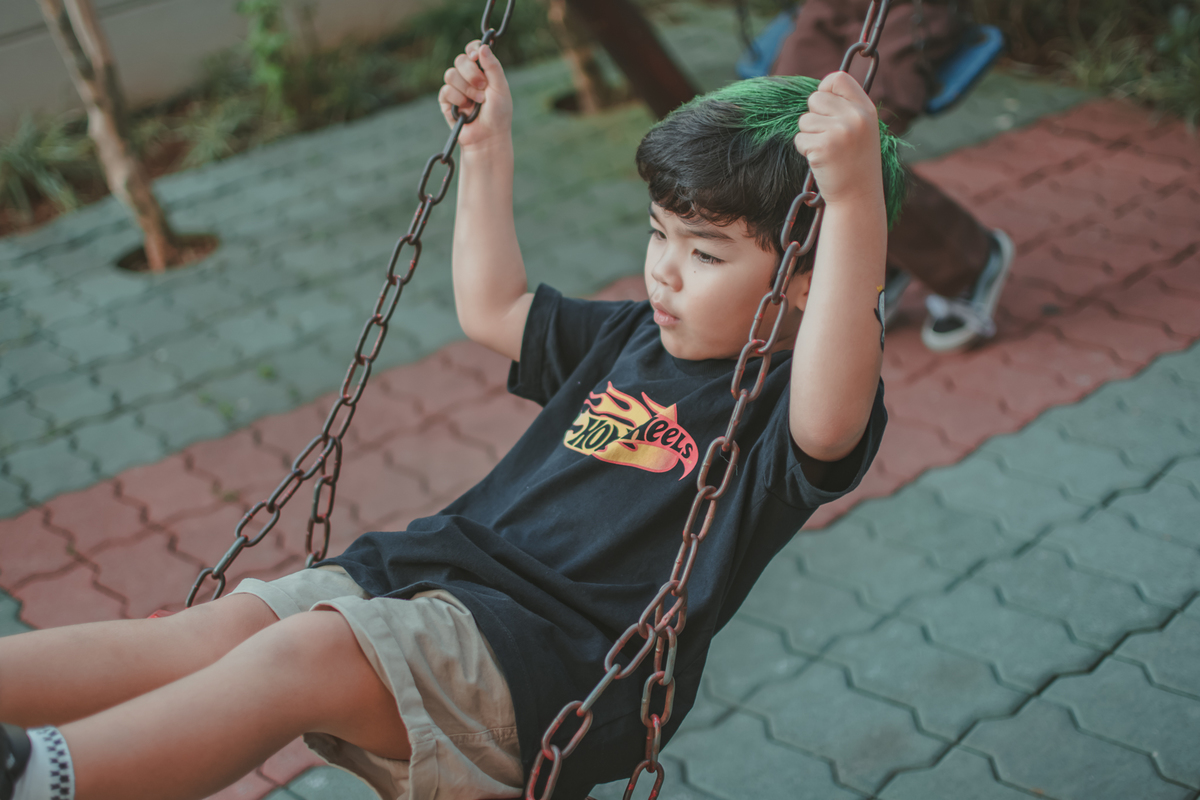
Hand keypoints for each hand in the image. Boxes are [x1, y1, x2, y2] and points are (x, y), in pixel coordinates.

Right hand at [438, 41, 512, 150]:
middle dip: (471, 74)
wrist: (488, 138)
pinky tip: (465, 109)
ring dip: (466, 89)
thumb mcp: (500, 88)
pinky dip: (457, 99)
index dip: (472, 49)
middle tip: (482, 87)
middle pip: (460, 60)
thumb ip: (493, 67)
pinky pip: (446, 90)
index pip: (473, 50)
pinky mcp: (446, 101)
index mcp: (482, 71)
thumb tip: (483, 46)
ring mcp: (456, 88)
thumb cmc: (498, 115)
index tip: (476, 56)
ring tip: (477, 102)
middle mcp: (468, 77)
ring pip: (450, 74)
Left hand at [793, 72, 883, 209]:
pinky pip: (799, 139)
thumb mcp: (861, 130)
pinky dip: (805, 150)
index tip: (824, 107)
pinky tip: (821, 161)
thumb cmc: (854, 164)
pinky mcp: (824, 147)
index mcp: (866, 109)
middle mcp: (855, 117)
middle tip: (826, 137)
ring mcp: (840, 132)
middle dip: (813, 117)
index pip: (838, 78)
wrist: (858, 197)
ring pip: (804, 120)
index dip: (825, 89)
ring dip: (809, 136)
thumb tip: (818, 93)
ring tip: (826, 152)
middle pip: (815, 98)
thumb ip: (845, 109)